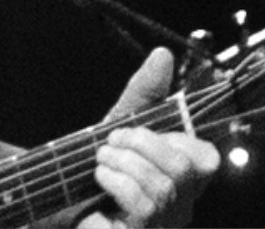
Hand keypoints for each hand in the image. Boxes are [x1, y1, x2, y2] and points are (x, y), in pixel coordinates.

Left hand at [77, 48, 219, 228]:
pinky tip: (101, 177)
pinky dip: (117, 181)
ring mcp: (164, 224)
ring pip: (162, 185)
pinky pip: (144, 204)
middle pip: (184, 167)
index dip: (179, 138)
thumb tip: (163, 54)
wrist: (57, 199)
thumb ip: (145, 91)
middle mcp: (182, 205)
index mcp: (184, 178)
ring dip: (123, 161)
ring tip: (101, 158)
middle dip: (142, 143)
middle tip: (112, 139)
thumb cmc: (97, 165)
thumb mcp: (121, 122)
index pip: (207, 158)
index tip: (139, 128)